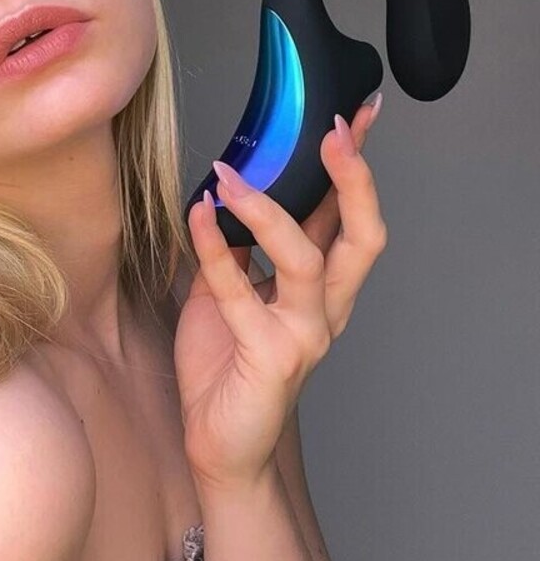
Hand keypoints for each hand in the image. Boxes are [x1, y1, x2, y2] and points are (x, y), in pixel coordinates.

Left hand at [175, 99, 386, 492]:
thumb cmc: (224, 367)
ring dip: (267, 208)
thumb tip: (227, 193)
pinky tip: (197, 216)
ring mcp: (305, 333)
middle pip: (363, 236)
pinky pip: (240, 291)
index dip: (353, 167)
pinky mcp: (272, 356)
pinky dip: (214, 248)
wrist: (219, 444)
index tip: (353, 116)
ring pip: (305, 259)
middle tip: (333, 132)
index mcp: (320, 289)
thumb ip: (237, 250)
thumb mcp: (226, 293)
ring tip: (229, 175)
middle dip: (353, 181)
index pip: (348, 217)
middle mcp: (325, 308)